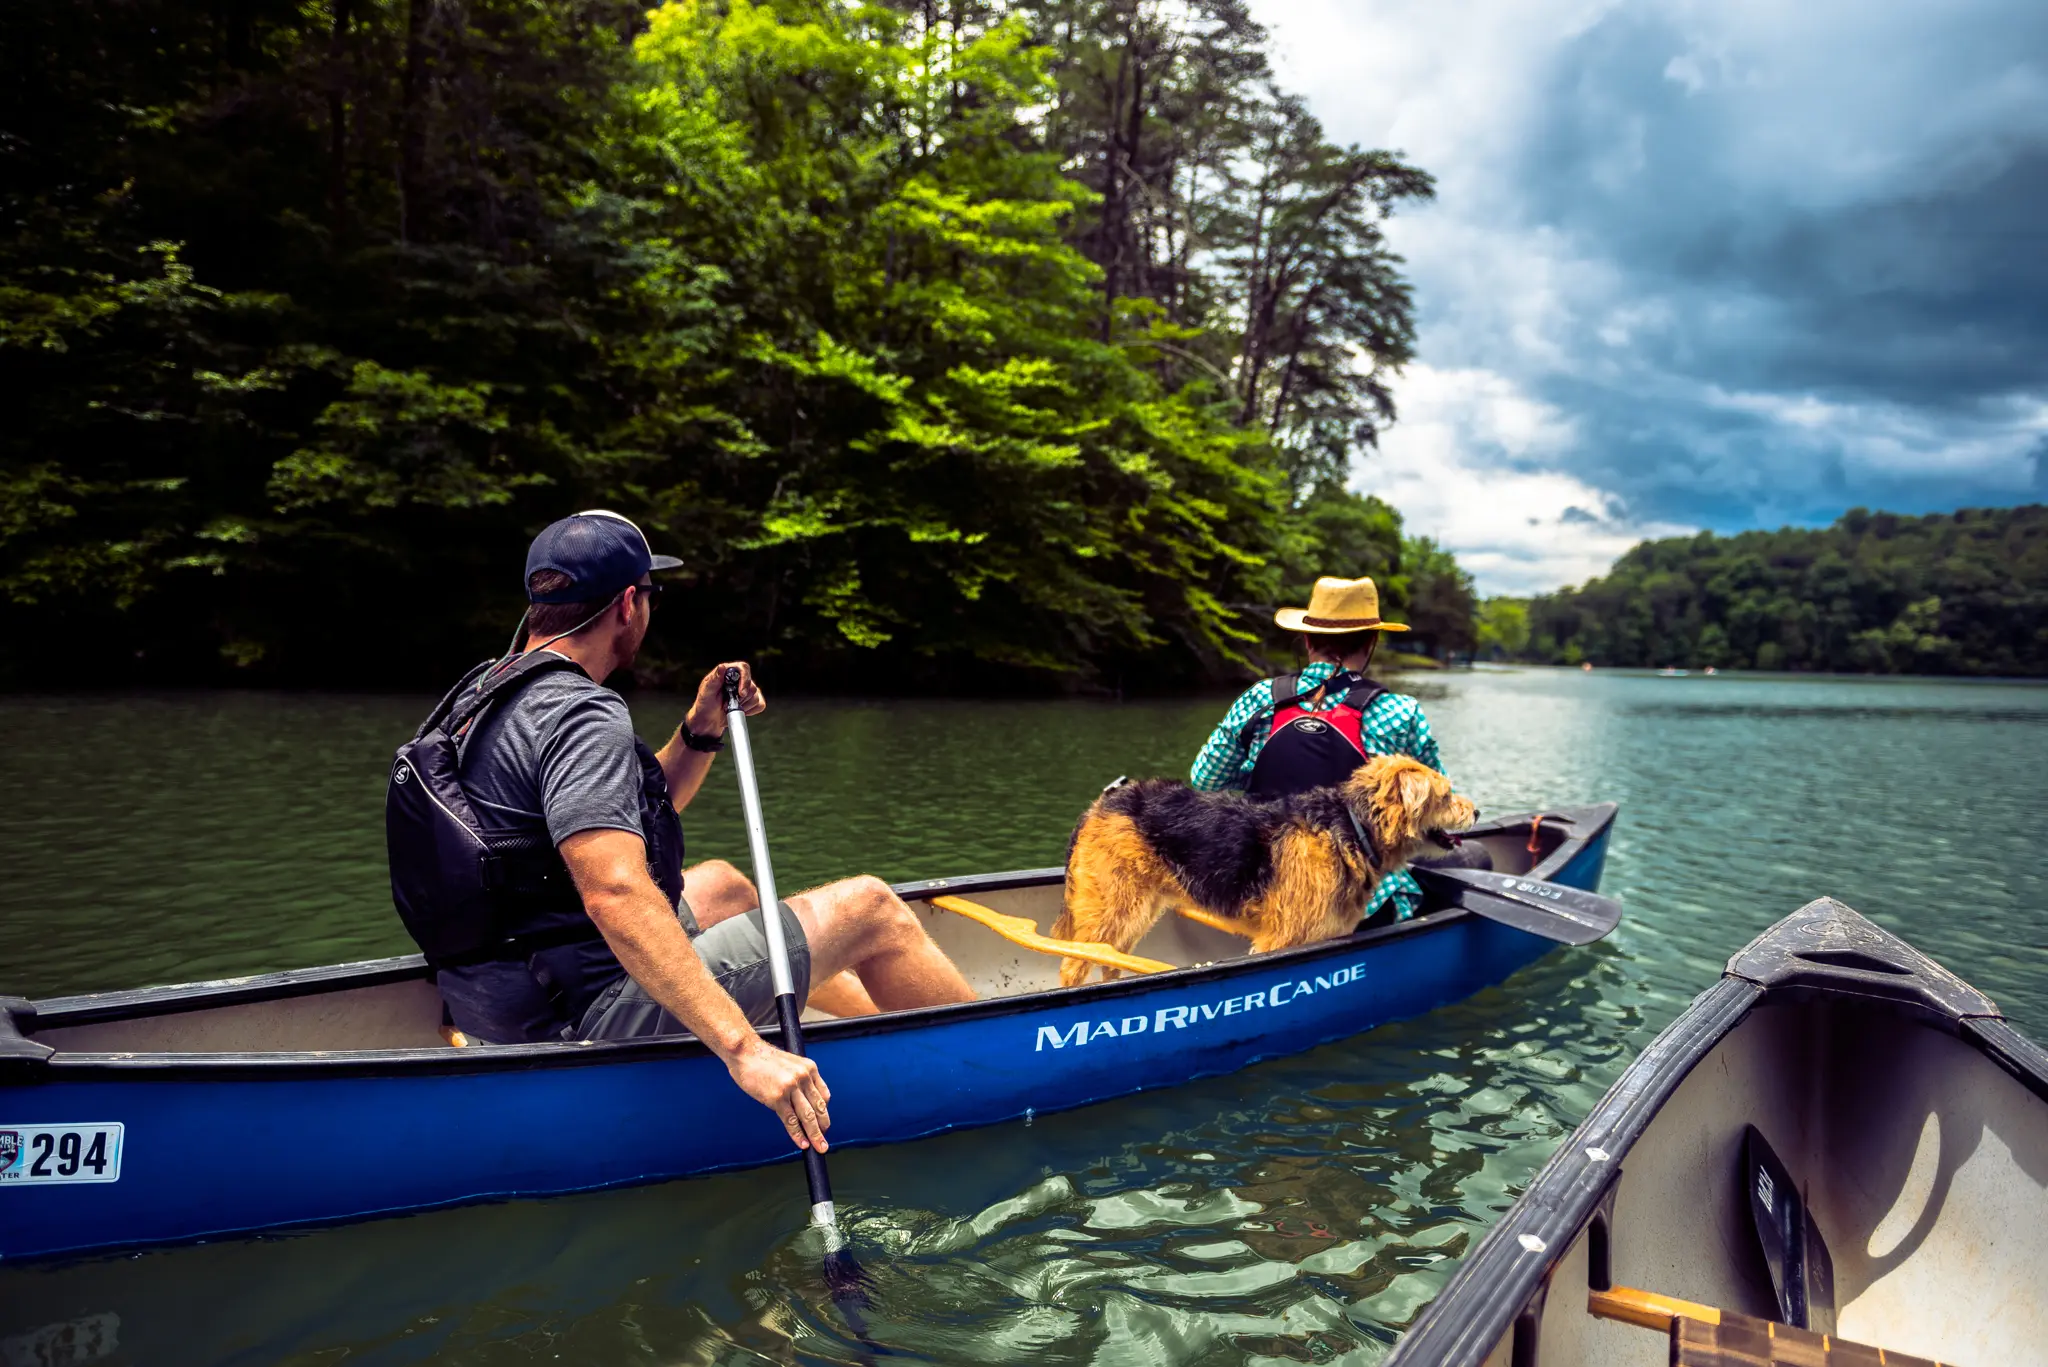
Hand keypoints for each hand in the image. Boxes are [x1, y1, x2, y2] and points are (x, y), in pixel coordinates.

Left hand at [686, 660, 763, 736]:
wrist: (709, 718)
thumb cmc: (705, 703)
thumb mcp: (706, 691)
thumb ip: (714, 679)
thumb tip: (722, 667)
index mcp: (729, 672)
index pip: (743, 668)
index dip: (745, 679)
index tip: (741, 693)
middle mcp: (740, 679)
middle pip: (752, 686)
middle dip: (740, 699)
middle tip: (726, 704)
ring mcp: (748, 690)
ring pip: (756, 697)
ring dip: (743, 706)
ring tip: (730, 708)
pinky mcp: (753, 701)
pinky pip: (760, 705)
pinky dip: (750, 711)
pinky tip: (740, 711)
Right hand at [726, 1035, 831, 1150]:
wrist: (745, 1052)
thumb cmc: (762, 1059)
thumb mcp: (789, 1064)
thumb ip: (799, 1080)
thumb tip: (803, 1101)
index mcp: (809, 1068)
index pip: (824, 1096)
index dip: (824, 1113)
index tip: (823, 1125)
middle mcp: (803, 1077)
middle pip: (819, 1108)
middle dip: (823, 1128)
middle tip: (825, 1142)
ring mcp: (791, 1087)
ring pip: (808, 1117)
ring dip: (815, 1135)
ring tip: (819, 1147)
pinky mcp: (777, 1097)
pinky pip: (791, 1120)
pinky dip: (798, 1134)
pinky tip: (802, 1143)